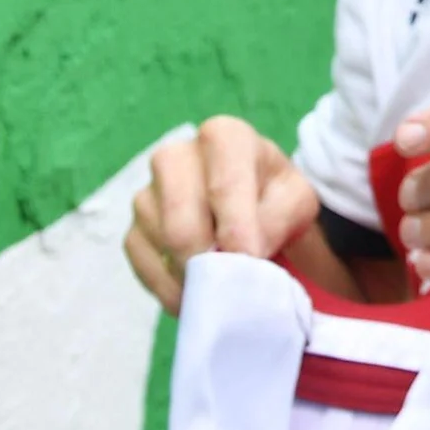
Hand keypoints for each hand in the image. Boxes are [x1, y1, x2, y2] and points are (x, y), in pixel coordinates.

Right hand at [124, 116, 319, 312]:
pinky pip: (146, 267)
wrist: (256, 212)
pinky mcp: (134, 231)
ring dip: (194, 276)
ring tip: (223, 284)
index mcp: (224, 138)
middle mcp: (176, 157)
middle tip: (232, 282)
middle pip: (180, 222)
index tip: (250, 258)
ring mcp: (148, 194)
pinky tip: (198, 291)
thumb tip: (241, 252)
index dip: (236, 228)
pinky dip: (173, 289)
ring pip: (163, 247)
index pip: (223, 184)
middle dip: (208, 260)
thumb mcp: (295, 200)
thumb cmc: (276, 198)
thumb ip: (277, 219)